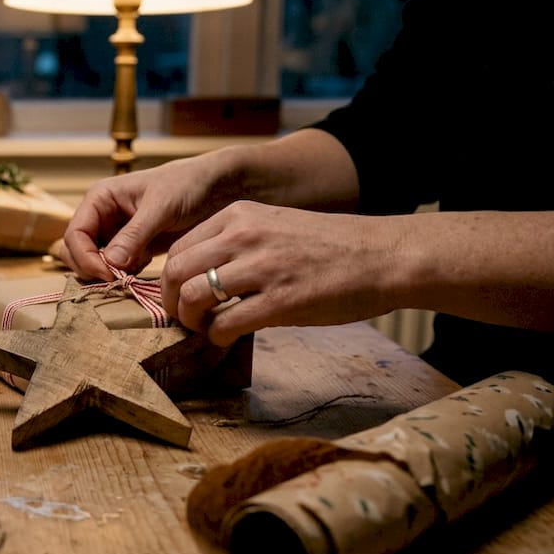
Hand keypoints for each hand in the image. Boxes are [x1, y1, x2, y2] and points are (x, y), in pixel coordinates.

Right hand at [60, 155, 223, 281]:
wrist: (214, 187)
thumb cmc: (186, 185)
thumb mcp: (160, 207)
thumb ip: (134, 235)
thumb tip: (111, 263)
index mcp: (100, 199)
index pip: (75, 235)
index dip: (85, 258)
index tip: (108, 274)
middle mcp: (101, 217)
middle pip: (75, 252)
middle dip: (91, 268)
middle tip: (117, 279)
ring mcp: (114, 234)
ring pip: (92, 263)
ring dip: (106, 274)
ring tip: (132, 273)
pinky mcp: (130, 249)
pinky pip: (115, 269)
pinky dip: (123, 276)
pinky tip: (143, 269)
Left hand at [160, 200, 399, 345]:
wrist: (385, 256)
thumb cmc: (331, 247)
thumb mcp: (275, 225)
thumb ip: (236, 243)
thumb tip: (199, 275)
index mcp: (239, 215)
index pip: (179, 247)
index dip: (169, 278)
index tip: (178, 296)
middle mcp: (245, 236)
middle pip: (175, 271)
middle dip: (170, 302)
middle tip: (184, 318)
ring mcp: (262, 268)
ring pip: (192, 296)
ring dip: (191, 321)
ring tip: (205, 329)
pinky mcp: (281, 302)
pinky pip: (225, 323)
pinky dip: (216, 337)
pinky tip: (226, 338)